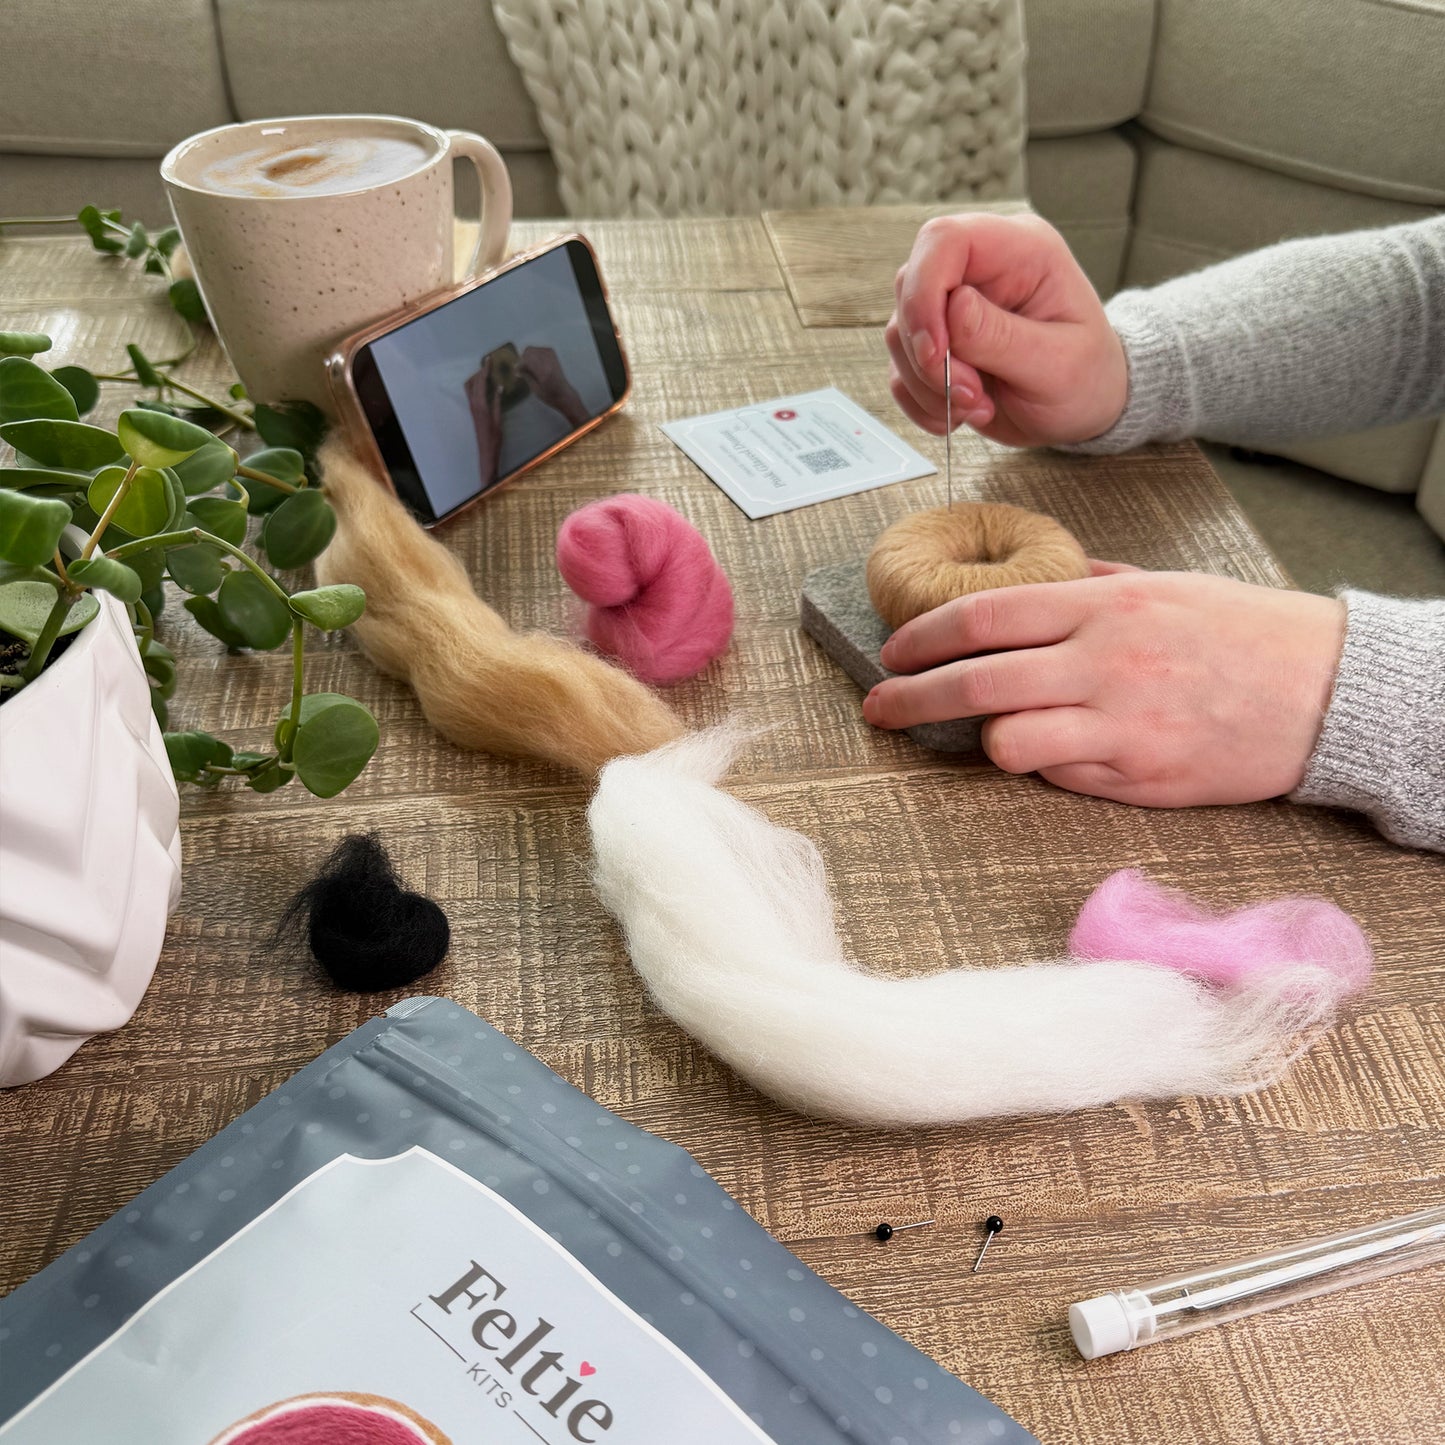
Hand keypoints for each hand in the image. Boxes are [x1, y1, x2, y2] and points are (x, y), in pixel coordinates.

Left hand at [465, 358, 502, 487]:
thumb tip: (499, 387)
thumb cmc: (495, 436)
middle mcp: (474, 403)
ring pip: (470, 387)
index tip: (489, 359)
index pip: (481, 382)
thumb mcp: (498, 418)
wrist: (486, 449)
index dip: (485, 370)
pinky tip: (483, 384)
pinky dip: (475, 385)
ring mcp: (472, 407)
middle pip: (474, 382)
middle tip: (488, 362)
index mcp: (481, 404)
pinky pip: (471, 393)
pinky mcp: (473, 410)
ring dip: (476, 377)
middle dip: (480, 371)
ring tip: (485, 372)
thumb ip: (497, 402)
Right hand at [518, 345, 587, 427]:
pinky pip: (540, 349)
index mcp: (543, 371)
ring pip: (534, 349)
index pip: (526, 360)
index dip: (519, 364)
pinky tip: (535, 363)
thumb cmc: (549, 396)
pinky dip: (535, 354)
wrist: (564, 394)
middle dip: (523, 358)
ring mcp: (552, 357)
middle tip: (521, 368)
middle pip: (529, 351)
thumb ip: (526, 376)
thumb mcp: (535, 389)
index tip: (516, 370)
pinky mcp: (554, 356)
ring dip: (529, 356)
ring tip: (528, 366)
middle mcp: (548, 362)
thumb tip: (517, 369)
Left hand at [862, 566, 1346, 807]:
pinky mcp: (1139, 775)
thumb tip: (1036, 581)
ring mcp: (1120, 723)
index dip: (923, 637)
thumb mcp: (1164, 585)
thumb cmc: (1242, 633)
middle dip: (912, 699)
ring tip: (985, 737)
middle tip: (878, 710)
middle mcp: (1103, 660)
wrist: (1326, 690)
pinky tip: (1059, 754)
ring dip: (983, 741)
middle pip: (975, 682)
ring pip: (1008, 740)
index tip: (892, 652)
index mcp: (1102, 603)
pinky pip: (1059, 775)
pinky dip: (1044, 766)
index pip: (982, 615)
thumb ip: (1092, 585)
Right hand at [886, 213, 1127, 446]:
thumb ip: (1002, 336)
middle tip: (971, 394)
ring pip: (899, 334)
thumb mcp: (1057, 364)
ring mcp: (951, 307)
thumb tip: (952, 308)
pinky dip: (922, 402)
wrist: (1082, 410)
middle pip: (911, 287)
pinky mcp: (936, 344)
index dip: (926, 291)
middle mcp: (979, 270)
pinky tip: (961, 413)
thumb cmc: (1086, 378)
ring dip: (928, 385)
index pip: (945, 240)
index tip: (936, 352)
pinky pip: (901, 370)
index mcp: (1020, 251)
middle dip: (929, 355)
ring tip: (978, 406)